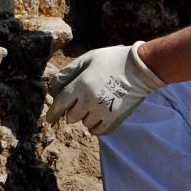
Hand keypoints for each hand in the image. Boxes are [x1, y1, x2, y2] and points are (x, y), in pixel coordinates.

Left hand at [43, 42, 164, 134]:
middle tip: (79, 103)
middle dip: (71, 111)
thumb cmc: (111, 60)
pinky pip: (98, 131)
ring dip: (85, 118)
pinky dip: (95, 126)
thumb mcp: (87, 59)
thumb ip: (67, 72)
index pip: (60, 104)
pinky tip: (98, 117)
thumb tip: (52, 88)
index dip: (52, 113)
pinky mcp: (114, 119)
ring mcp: (102, 112)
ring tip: (94, 105)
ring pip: (85, 124)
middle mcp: (89, 101)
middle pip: (71, 117)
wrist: (140, 69)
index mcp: (80, 85)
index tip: (50, 119)